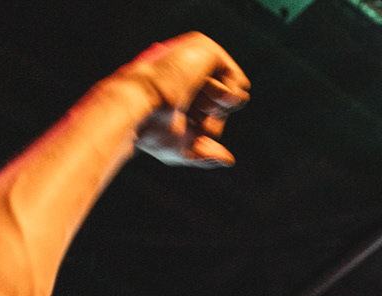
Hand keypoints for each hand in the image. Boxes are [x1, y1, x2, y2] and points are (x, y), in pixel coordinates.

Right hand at [120, 33, 250, 166]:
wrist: (140, 107)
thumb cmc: (151, 130)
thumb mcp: (182, 150)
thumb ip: (206, 153)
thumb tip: (228, 160)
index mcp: (181, 94)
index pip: (213, 117)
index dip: (205, 130)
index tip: (183, 126)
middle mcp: (190, 75)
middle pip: (225, 108)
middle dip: (213, 119)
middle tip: (186, 111)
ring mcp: (198, 60)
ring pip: (235, 95)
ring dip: (218, 107)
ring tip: (192, 99)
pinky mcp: (207, 50)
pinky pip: (240, 83)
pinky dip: (227, 96)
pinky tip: (205, 89)